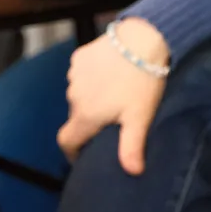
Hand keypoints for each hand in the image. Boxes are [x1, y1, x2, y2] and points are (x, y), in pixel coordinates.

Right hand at [57, 18, 168, 175]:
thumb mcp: (139, 117)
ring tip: (115, 94)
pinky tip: (111, 74)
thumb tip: (134, 172)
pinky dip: (91, 78)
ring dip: (91, 98)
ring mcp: (74, 74)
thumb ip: (131, 147)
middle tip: (113, 119)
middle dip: (90, 121)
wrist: (143, 39)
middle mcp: (74, 95)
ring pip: (79, 94)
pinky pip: (81, 74)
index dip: (73, 152)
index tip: (83, 155)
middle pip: (76, 117)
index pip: (66, 141)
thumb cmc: (142, 82)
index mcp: (86, 114)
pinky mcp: (80, 57)